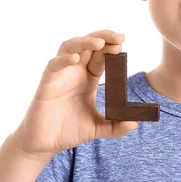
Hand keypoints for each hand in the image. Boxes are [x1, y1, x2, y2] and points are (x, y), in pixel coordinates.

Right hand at [11, 30, 138, 160]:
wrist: (45, 144)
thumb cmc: (68, 131)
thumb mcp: (97, 128)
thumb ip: (116, 127)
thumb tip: (135, 123)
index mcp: (88, 79)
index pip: (101, 56)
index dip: (111, 48)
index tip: (123, 44)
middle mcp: (74, 72)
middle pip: (88, 46)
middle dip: (103, 38)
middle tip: (119, 38)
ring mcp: (60, 75)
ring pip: (70, 47)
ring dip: (84, 42)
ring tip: (100, 43)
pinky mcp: (47, 83)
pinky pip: (54, 65)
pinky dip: (64, 59)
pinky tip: (75, 59)